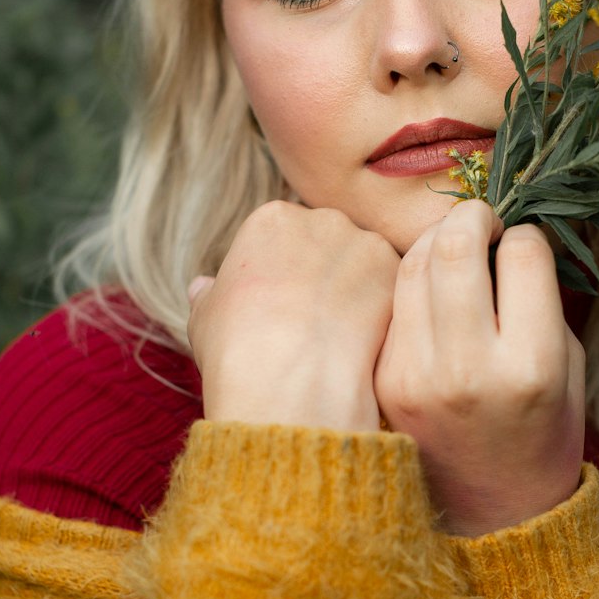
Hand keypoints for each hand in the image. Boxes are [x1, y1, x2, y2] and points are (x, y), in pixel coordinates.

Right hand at [188, 201, 398, 430]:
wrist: (290, 380)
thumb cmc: (238, 348)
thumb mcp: (204, 318)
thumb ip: (209, 294)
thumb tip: (203, 287)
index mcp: (271, 218)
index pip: (283, 237)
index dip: (282, 274)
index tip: (279, 307)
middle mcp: (321, 218)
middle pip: (327, 242)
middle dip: (323, 273)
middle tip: (313, 321)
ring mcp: (363, 243)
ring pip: (362, 263)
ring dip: (355, 290)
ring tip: (338, 336)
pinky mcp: (395, 274)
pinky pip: (389, 288)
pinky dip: (380, 311)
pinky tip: (363, 342)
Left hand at [374, 200, 584, 535]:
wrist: (489, 516)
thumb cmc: (542, 435)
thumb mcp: (568, 370)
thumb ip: (542, 303)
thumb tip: (511, 237)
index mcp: (531, 366)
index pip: (523, 255)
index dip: (526, 237)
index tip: (524, 246)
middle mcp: (469, 368)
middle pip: (457, 247)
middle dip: (473, 216)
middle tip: (483, 220)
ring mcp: (416, 375)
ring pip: (415, 263)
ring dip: (439, 239)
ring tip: (456, 246)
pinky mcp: (384, 380)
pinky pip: (394, 300)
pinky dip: (413, 278)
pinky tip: (432, 285)